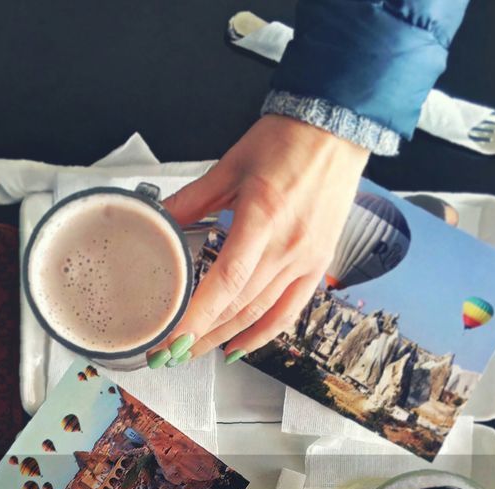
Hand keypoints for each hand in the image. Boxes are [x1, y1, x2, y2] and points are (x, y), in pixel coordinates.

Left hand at [147, 114, 368, 366]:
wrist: (336, 131)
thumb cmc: (286, 141)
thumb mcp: (230, 165)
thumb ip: (193, 200)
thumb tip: (159, 220)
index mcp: (263, 218)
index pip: (226, 281)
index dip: (197, 315)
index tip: (171, 337)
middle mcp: (287, 246)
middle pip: (239, 305)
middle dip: (200, 334)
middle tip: (169, 351)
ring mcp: (306, 260)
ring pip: (260, 313)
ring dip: (225, 337)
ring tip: (194, 352)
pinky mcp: (318, 265)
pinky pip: (289, 311)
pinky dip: (263, 334)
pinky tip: (237, 347)